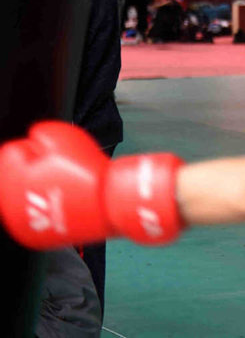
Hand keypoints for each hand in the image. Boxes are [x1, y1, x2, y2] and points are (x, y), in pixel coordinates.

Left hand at [0, 121, 184, 249]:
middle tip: (61, 170)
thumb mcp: (64, 138)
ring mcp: (21, 223)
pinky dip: (45, 209)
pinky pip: (34, 217)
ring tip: (64, 186)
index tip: (56, 154)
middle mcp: (9, 202)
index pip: (12, 154)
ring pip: (23, 197)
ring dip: (38, 189)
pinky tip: (62, 202)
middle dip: (34, 170)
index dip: (37, 149)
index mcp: (11, 176)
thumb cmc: (88, 173)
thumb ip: (41, 133)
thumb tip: (34, 138)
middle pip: (14, 176)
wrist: (109, 207)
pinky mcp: (35, 237)